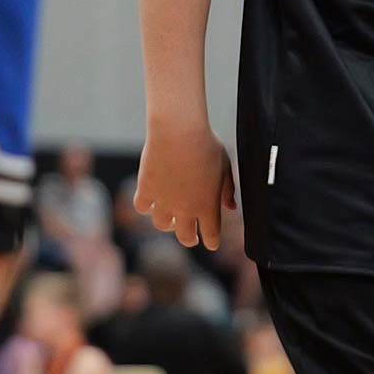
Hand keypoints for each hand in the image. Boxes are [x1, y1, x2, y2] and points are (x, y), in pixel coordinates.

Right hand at [133, 120, 235, 250]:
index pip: (211, 236)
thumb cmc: (206, 145)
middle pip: (185, 237)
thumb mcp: (225, 166)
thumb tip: (231, 208)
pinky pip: (142, 207)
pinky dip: (146, 206)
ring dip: (167, 223)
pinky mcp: (146, 190)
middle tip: (191, 235)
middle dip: (190, 238)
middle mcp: (184, 209)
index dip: (212, 241)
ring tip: (170, 216)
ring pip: (161, 225)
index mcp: (207, 206)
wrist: (179, 132)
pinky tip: (151, 200)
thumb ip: (227, 190)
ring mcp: (163, 201)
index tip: (212, 240)